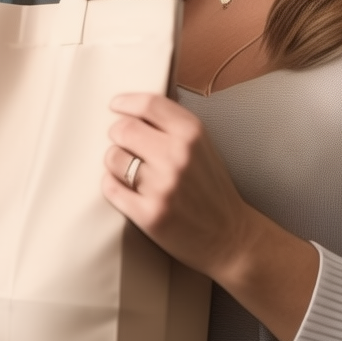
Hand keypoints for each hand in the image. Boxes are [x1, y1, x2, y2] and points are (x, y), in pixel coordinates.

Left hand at [102, 92, 319, 340]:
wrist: (231, 237)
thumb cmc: (212, 188)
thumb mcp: (203, 146)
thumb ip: (173, 125)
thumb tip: (132, 107)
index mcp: (192, 133)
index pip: (148, 104)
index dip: (126, 102)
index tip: (116, 105)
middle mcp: (178, 156)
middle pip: (123, 129)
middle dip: (118, 134)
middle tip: (123, 142)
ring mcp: (163, 186)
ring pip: (113, 158)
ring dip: (115, 163)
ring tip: (129, 170)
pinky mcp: (150, 214)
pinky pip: (111, 187)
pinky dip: (113, 186)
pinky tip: (125, 188)